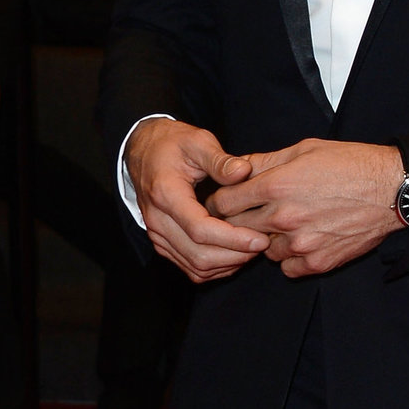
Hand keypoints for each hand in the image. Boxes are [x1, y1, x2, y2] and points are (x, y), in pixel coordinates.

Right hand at [126, 118, 266, 283]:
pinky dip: (217, 267)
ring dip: (229, 264)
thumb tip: (244, 172)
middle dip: (236, 255)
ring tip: (254, 249)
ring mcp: (158, 236)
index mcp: (166, 195)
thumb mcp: (197, 141)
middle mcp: (158, 221)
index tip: (261, 239)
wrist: (144, 152)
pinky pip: (191, 268)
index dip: (234, 239)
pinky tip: (237, 254)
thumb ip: (220, 160)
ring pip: (196, 267)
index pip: (200, 230)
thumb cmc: (172, 145)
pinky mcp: (164, 244)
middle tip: (264, 244)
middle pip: (199, 255)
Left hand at [205, 137, 403, 278]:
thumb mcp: (304, 150)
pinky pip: (287, 268)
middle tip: (251, 214)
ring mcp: (301, 243)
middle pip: (236, 228)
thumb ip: (265, 161)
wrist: (392, 190)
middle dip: (238, 221)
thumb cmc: (351, 164)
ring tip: (286, 225)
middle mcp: (284, 217)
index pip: (224, 202)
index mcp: (276, 185)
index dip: (221, 201)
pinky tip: (302, 240)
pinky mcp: (318, 262)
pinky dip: (290, 258)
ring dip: (267, 240)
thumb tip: (235, 167)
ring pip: (262, 250)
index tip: (226, 201)